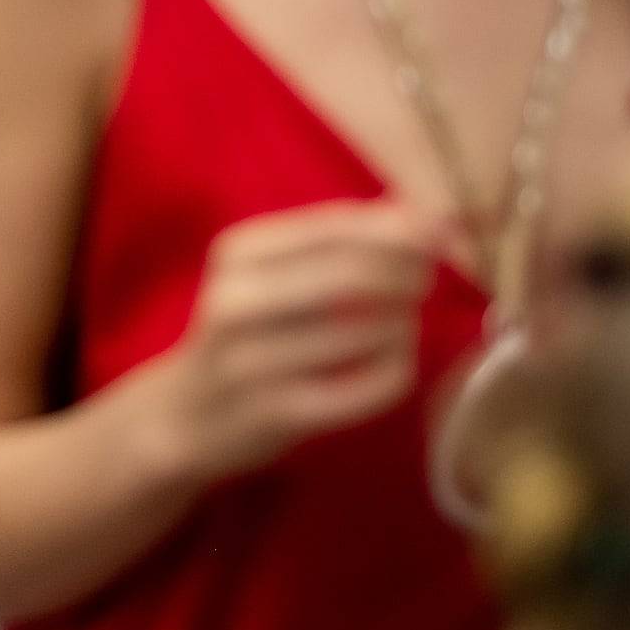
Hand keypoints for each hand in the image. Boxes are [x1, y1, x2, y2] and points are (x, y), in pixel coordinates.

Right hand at [159, 200, 439, 482]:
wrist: (186, 415)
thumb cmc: (244, 333)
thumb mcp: (269, 272)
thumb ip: (339, 237)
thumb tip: (430, 213)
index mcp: (238, 254)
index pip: (337, 226)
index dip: (403, 228)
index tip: (443, 236)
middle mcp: (239, 302)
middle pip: (357, 275)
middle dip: (410, 273)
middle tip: (425, 282)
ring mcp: (255, 362)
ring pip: (374, 332)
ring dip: (405, 325)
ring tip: (398, 326)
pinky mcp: (281, 413)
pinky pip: (373, 385)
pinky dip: (397, 370)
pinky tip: (390, 366)